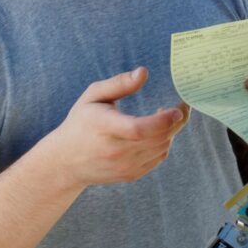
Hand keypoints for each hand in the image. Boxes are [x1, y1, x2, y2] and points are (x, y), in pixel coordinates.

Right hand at [50, 67, 189, 186]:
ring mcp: (124, 166)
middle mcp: (115, 151)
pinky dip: (164, 143)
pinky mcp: (131, 175)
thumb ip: (119, 83)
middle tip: (181, 106)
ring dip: (170, 131)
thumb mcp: (93, 96)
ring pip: (162, 148)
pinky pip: (158, 158)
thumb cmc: (81, 122)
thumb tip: (144, 72)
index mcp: (104, 127)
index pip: (139, 129)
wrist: (66, 161)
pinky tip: (157, 131)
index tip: (176, 109)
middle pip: (157, 138)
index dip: (163, 120)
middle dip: (176, 121)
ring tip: (165, 116)